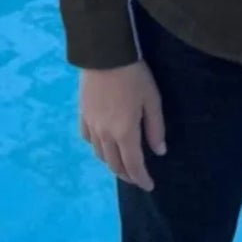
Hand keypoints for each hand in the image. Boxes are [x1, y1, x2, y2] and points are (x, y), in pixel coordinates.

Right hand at [79, 61, 166, 190]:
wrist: (105, 55)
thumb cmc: (135, 76)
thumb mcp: (152, 101)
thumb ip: (155, 128)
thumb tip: (159, 151)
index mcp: (124, 133)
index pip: (133, 165)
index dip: (141, 178)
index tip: (149, 186)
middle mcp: (105, 134)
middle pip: (114, 164)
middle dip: (127, 175)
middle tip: (137, 178)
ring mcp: (91, 125)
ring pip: (100, 154)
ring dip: (112, 164)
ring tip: (122, 165)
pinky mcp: (82, 114)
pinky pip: (88, 139)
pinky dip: (97, 148)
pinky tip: (103, 146)